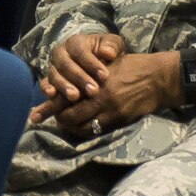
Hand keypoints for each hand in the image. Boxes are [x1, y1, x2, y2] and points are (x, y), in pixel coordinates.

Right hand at [28, 31, 123, 122]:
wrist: (99, 64)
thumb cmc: (106, 54)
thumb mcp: (113, 45)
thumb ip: (112, 46)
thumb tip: (108, 53)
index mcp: (75, 42)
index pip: (79, 50)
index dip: (90, 63)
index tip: (105, 76)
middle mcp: (61, 53)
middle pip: (65, 64)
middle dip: (79, 77)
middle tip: (93, 91)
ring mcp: (53, 67)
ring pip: (54, 74)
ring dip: (64, 86)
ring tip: (75, 97)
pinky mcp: (49, 81)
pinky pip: (44, 83)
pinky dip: (46, 88)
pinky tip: (52, 95)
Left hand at [43, 51, 184, 137]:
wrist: (159, 78)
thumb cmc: (131, 66)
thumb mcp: (105, 64)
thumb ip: (86, 75)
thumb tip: (65, 84)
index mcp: (94, 81)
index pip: (64, 97)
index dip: (49, 107)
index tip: (35, 114)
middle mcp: (100, 97)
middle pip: (69, 115)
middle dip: (58, 118)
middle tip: (53, 118)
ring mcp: (111, 111)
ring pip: (82, 126)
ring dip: (71, 127)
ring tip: (65, 124)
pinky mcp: (120, 120)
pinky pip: (97, 130)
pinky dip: (85, 130)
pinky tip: (80, 128)